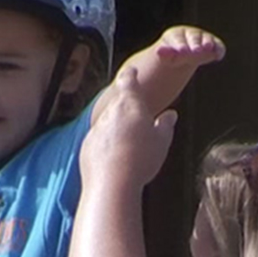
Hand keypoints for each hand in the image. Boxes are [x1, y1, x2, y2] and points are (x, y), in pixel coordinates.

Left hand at [80, 67, 177, 188]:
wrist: (112, 184)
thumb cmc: (141, 159)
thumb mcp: (162, 141)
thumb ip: (165, 125)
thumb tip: (170, 115)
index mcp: (129, 103)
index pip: (128, 80)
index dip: (130, 74)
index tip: (132, 72)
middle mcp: (109, 112)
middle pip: (117, 103)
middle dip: (126, 107)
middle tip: (136, 114)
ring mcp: (95, 129)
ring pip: (107, 123)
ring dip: (116, 129)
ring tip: (130, 144)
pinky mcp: (86, 146)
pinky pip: (99, 141)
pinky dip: (107, 145)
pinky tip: (117, 159)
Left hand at [154, 26, 225, 67]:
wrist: (183, 54)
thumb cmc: (172, 56)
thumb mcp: (167, 57)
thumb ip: (165, 54)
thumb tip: (159, 51)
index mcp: (175, 34)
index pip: (177, 39)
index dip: (180, 45)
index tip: (182, 51)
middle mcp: (190, 33)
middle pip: (193, 37)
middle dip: (194, 44)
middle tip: (196, 51)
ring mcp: (203, 37)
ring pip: (206, 39)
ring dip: (207, 43)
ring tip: (208, 48)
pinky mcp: (214, 44)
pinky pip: (218, 45)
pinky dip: (219, 49)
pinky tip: (218, 56)